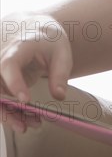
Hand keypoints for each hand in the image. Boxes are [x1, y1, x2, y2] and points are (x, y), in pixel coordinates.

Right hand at [1, 14, 72, 131]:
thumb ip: (60, 74)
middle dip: (8, 109)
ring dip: (10, 115)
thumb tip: (59, 96)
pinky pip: (2, 100)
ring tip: (30, 126)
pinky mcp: (0, 83)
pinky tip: (27, 121)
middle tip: (24, 125)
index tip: (26, 100)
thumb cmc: (49, 40)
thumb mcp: (61, 52)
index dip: (14, 83)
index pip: (8, 66)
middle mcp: (1, 60)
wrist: (34, 30)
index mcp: (17, 48)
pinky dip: (13, 112)